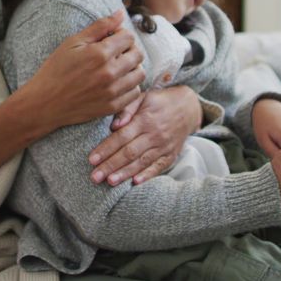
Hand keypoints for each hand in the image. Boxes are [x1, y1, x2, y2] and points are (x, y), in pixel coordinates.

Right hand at [17, 10, 145, 129]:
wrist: (44, 102)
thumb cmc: (56, 69)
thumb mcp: (73, 42)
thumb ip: (100, 26)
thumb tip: (121, 13)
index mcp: (100, 53)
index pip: (129, 37)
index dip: (120, 34)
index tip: (111, 39)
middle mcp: (110, 73)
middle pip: (138, 54)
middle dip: (129, 49)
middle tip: (116, 52)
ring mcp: (112, 91)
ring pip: (139, 73)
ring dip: (132, 67)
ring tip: (118, 66)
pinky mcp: (112, 106)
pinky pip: (135, 93)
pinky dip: (130, 85)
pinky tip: (117, 82)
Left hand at [88, 85, 202, 185]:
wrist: (188, 107)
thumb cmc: (160, 101)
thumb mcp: (143, 97)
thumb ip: (127, 108)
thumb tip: (114, 125)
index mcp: (145, 120)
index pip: (121, 137)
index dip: (106, 149)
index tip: (92, 159)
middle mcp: (154, 135)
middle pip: (129, 152)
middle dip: (110, 165)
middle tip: (95, 176)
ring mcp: (164, 146)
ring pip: (141, 162)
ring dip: (125, 173)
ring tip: (109, 182)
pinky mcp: (171, 155)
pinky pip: (158, 167)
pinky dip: (147, 176)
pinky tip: (135, 183)